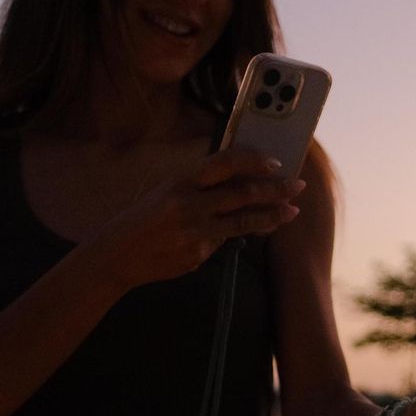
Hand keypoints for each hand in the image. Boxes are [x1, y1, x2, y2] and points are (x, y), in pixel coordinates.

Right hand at [88, 148, 304, 287]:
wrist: (117, 255)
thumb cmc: (145, 218)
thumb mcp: (166, 191)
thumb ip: (200, 186)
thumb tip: (240, 178)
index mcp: (181, 181)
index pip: (225, 162)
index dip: (254, 160)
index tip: (276, 163)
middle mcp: (189, 204)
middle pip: (243, 193)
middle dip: (276, 189)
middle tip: (298, 187)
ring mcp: (195, 231)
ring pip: (244, 221)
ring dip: (272, 216)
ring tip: (292, 212)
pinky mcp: (199, 253)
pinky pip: (224, 242)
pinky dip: (236, 236)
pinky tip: (244, 233)